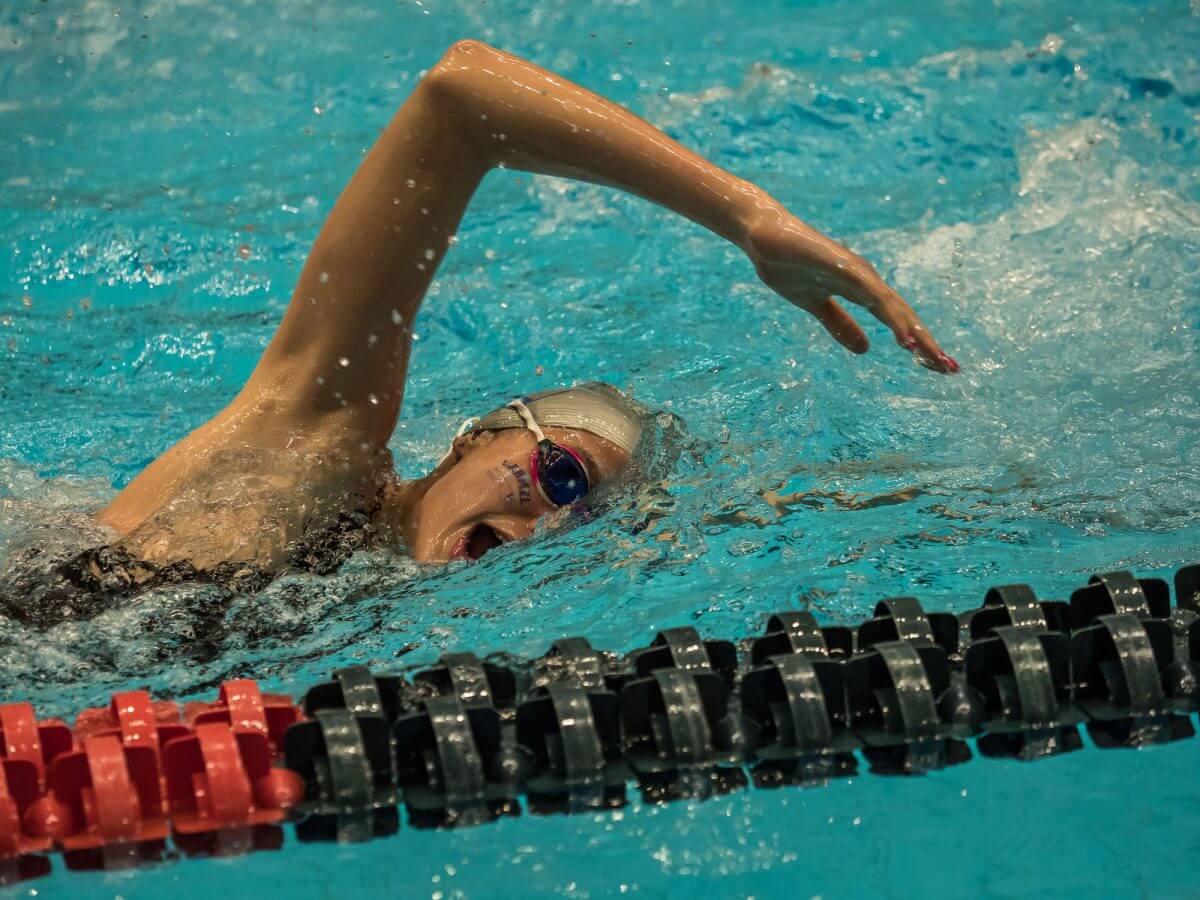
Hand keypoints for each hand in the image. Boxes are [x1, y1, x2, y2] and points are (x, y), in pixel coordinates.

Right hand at [743, 202, 956, 373]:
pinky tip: (904, 338)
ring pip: (895, 309)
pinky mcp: (845, 267)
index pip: (897, 322)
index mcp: (863, 291)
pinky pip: (874, 296)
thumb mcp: (816, 306)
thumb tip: (866, 349)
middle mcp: (868, 282)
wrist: (764, 238)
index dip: (918, 345)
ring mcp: (858, 273)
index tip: (936, 368)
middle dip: (927, 345)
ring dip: (916, 334)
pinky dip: (892, 317)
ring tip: (934, 359)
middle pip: (905, 317)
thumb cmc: (789, 266)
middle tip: (950, 370)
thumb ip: (840, 325)